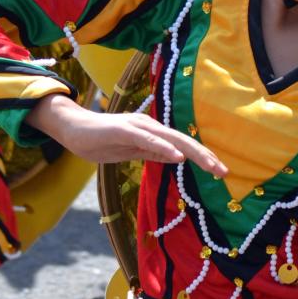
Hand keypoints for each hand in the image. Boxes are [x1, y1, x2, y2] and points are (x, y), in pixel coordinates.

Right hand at [29, 94, 226, 177]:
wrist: (73, 129)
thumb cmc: (100, 140)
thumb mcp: (132, 151)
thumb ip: (152, 152)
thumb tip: (176, 157)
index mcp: (152, 133)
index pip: (182, 145)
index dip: (202, 156)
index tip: (220, 170)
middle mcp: (149, 126)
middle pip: (183, 141)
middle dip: (206, 156)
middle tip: (225, 172)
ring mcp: (137, 126)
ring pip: (171, 139)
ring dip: (193, 152)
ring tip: (211, 165)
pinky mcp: (124, 129)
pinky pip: (148, 139)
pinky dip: (164, 148)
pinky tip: (178, 157)